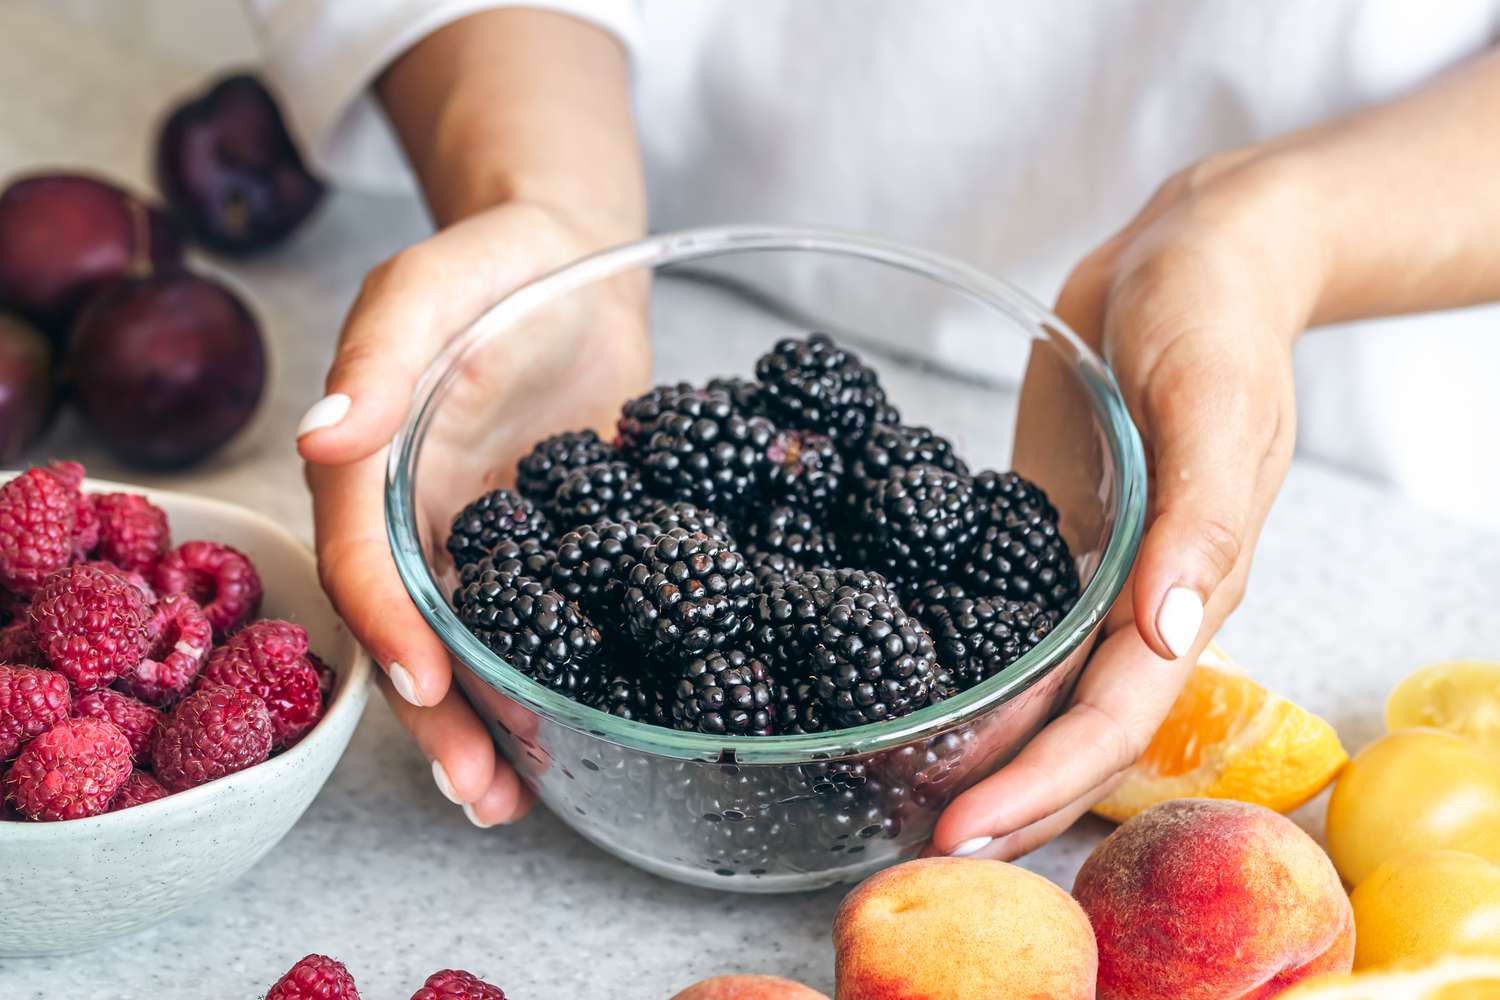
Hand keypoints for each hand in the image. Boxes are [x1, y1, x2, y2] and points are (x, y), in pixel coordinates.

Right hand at [298, 200, 648, 825]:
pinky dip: (549, 685)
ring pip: (472, 651)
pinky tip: (575, 739)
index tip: (427, 688)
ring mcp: (483, 543)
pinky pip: (542, 628)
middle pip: (413, 634)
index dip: (389, 629)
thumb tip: (321, 435)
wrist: (574, 262)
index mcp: (373, 466)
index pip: (364, 563)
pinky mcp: (549, 550)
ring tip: (516, 802)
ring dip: (489, 730)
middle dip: (439, 720)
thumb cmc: (497, 262)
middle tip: (480, 793)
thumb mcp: (432, 287)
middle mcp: (417, 520)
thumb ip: (381, 355)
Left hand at [931, 152, 1317, 857]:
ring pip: (1032, 692)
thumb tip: (1171, 628)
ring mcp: (1089, 576)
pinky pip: (1002, 625)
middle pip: (1067, 728)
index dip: (1043, 781)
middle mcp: (1138, 602)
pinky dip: (961, 673)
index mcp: (1189, 590)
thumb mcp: (1216, 401)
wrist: (1189, 256)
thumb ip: (1203, 517)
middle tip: (909, 846)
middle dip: (997, 792)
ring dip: (974, 751)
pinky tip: (903, 695)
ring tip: (896, 798)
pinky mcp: (1045, 539)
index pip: (1114, 718)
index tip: (962, 827)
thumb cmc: (1217, 319)